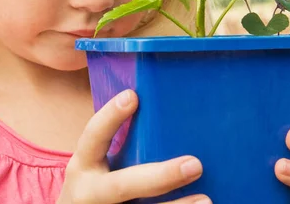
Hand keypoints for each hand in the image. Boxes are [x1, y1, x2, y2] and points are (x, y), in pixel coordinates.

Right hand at [57, 89, 210, 203]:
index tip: (132, 96)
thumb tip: (169, 119)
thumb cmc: (98, 185)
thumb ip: (122, 148)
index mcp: (83, 166)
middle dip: (160, 177)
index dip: (110, 117)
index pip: (93, 137)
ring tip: (206, 200)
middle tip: (194, 164)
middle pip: (122, 185)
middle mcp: (89, 193)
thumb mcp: (96, 166)